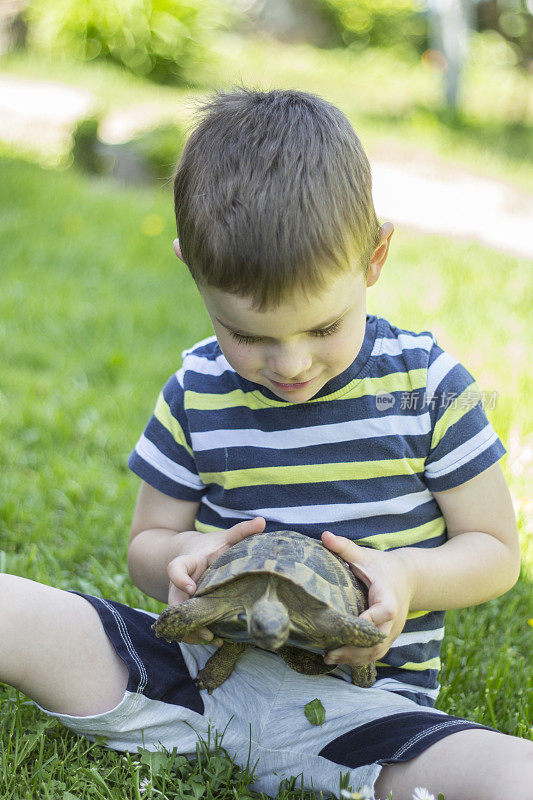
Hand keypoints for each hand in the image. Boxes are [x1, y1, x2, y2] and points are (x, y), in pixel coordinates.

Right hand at [166, 516, 265, 643]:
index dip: (180, 579)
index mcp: (188, 562)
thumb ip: (241, 531)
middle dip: (188, 617)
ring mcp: (180, 598)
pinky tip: (216, 640)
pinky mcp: (186, 609)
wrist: (192, 555)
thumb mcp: (225, 538)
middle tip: (207, 630)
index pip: (175, 568)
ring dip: (191, 632)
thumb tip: (262, 521)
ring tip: (213, 639)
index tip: (193, 588)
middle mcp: (179, 584)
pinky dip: (195, 635)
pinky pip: (185, 626)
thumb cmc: (212, 547)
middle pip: (174, 602)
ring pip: (178, 619)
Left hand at [320, 531, 413, 667]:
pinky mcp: (388, 638)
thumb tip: (324, 535)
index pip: (383, 613)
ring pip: (377, 652)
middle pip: (378, 640)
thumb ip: (345, 548)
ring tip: (330, 658)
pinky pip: (376, 653)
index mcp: (389, 598)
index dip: (366, 621)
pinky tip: (340, 659)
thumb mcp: (365, 556)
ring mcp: (392, 631)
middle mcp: (394, 620)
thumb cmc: (382, 566)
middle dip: (354, 649)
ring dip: (355, 658)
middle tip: (328, 652)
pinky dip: (360, 659)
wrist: (408, 577)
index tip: (344, 627)